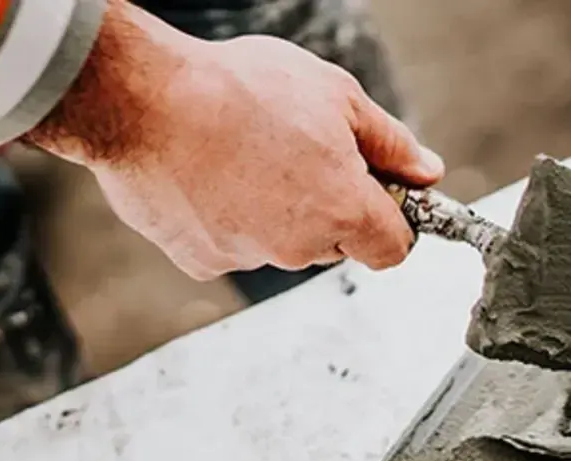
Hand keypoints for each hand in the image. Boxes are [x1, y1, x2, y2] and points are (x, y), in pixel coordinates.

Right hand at [26, 0, 443, 279]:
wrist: (143, 101)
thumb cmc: (239, 89)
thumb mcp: (336, 96)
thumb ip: (390, 142)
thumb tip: (427, 171)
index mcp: (343, 210)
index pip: (393, 248)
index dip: (391, 220)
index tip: (377, 193)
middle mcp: (300, 248)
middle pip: (335, 244)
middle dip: (329, 207)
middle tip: (299, 152)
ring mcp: (249, 258)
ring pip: (282, 243)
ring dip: (275, 210)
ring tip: (243, 153)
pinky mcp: (202, 261)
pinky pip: (231, 243)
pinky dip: (227, 217)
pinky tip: (208, 174)